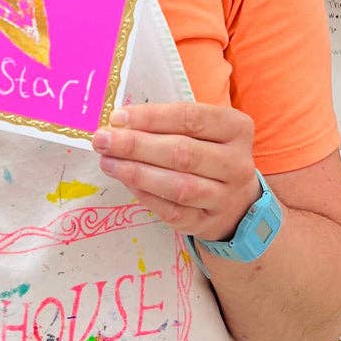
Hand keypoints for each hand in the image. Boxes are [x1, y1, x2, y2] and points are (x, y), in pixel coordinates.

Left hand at [92, 102, 262, 242]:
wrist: (237, 201)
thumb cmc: (209, 151)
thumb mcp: (202, 128)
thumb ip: (167, 122)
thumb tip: (120, 123)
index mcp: (235, 128)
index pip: (189, 118)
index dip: (151, 117)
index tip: (117, 117)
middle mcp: (236, 163)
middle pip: (182, 153)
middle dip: (136, 146)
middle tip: (103, 140)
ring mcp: (225, 197)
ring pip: (178, 186)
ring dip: (137, 173)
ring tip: (108, 162)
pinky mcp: (209, 223)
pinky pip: (173, 211)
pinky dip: (145, 195)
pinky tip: (125, 181)